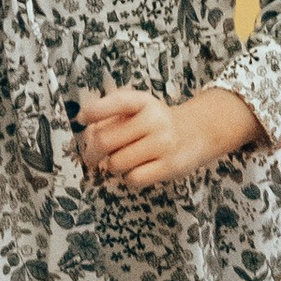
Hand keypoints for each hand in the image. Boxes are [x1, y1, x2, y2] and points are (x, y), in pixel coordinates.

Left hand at [73, 86, 261, 187]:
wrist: (198, 133)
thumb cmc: (156, 123)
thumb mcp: (138, 109)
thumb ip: (110, 117)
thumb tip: (87, 137)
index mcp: (144, 102)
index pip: (116, 102)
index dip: (94, 111)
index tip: (82, 119)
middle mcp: (155, 120)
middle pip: (104, 141)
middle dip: (92, 153)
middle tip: (92, 157)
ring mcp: (164, 143)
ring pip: (116, 163)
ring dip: (113, 166)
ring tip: (124, 161)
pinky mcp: (170, 166)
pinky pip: (133, 178)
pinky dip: (129, 178)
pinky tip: (137, 170)